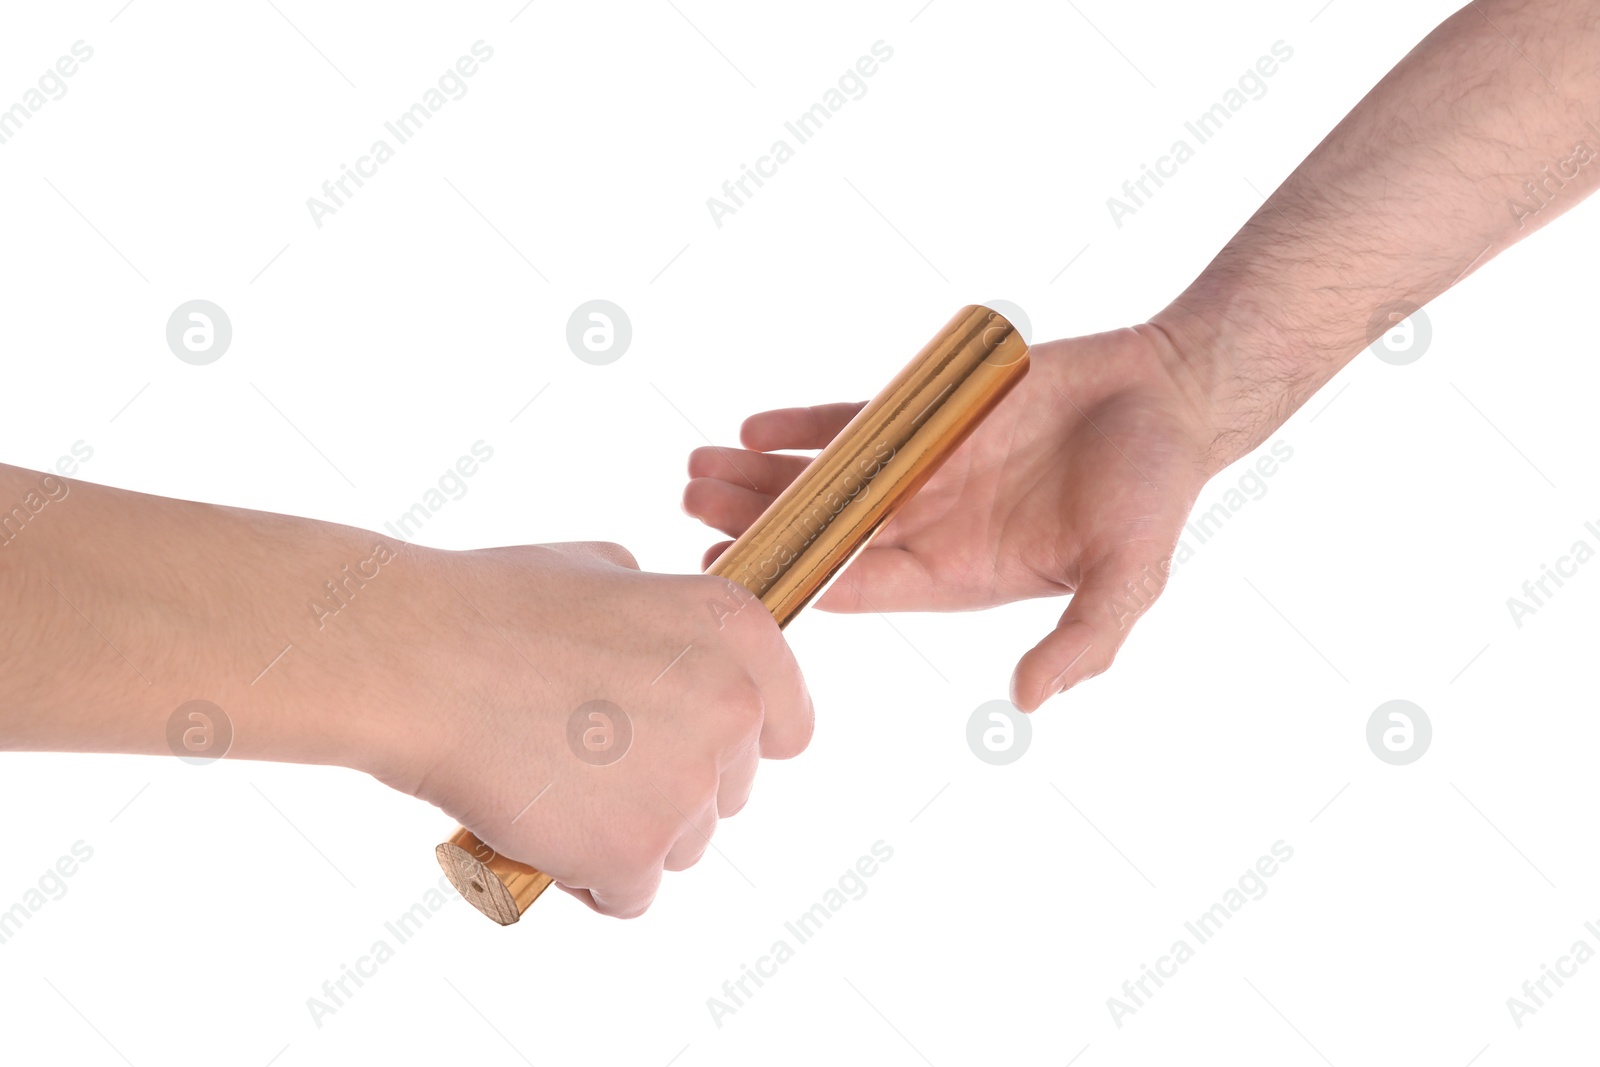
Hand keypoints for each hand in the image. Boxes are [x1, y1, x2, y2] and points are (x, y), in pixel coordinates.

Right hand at [379, 541, 811, 917]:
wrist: (416, 660)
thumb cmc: (493, 606)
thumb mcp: (604, 569)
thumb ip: (661, 612)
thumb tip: (668, 640)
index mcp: (737, 632)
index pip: (790, 724)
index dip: (738, 744)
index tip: (699, 752)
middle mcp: (732, 708)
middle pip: (730, 792)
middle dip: (671, 789)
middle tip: (591, 767)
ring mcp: (687, 785)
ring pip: (684, 847)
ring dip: (631, 837)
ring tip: (557, 798)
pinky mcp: (635, 851)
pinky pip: (632, 895)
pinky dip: (589, 881)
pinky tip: (544, 841)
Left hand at [683, 325, 1218, 711]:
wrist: (1171, 396)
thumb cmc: (1155, 492)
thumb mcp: (1129, 577)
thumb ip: (1083, 640)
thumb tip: (1029, 703)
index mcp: (959, 575)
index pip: (860, 586)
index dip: (797, 583)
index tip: (733, 582)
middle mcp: (929, 526)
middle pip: (823, 531)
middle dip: (755, 525)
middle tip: (689, 512)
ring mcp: (923, 469)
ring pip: (824, 477)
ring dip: (761, 475)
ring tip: (695, 468)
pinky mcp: (929, 416)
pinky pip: (853, 420)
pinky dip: (804, 423)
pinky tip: (753, 425)